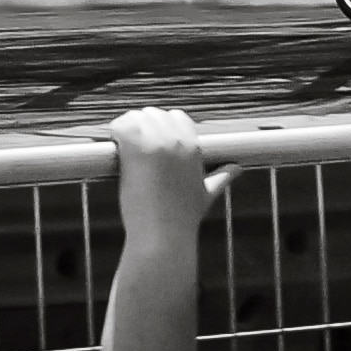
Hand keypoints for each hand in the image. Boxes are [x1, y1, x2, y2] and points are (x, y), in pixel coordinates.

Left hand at [109, 108, 228, 246]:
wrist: (164, 236)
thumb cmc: (182, 219)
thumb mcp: (207, 194)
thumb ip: (221, 178)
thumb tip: (236, 170)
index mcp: (194, 146)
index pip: (176, 117)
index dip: (161, 127)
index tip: (150, 144)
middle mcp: (177, 139)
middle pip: (153, 114)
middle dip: (142, 127)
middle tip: (132, 148)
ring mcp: (156, 142)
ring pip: (135, 117)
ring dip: (126, 129)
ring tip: (121, 147)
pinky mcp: (135, 148)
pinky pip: (120, 126)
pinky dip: (113, 133)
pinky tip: (113, 148)